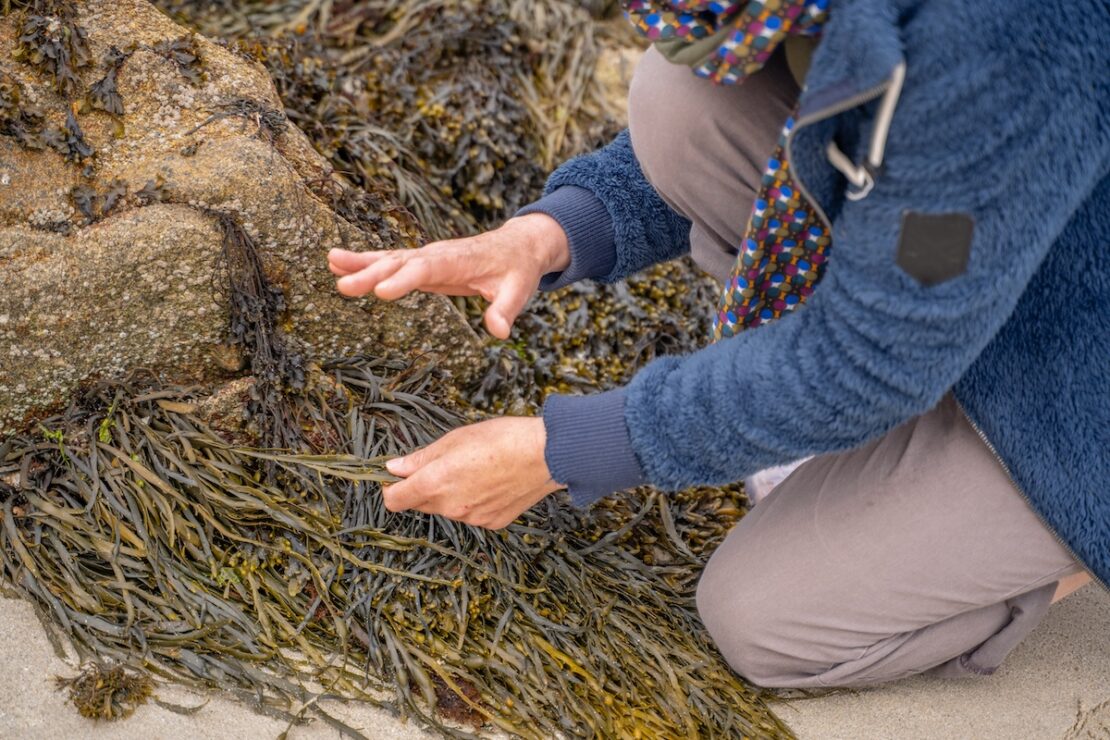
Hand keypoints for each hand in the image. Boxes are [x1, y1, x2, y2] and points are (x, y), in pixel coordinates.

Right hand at [329, 214, 569, 338]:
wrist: (518, 246)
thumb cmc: (518, 269)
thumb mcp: (519, 290)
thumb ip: (506, 310)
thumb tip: (499, 332)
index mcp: (459, 260)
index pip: (428, 269)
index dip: (404, 280)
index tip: (381, 292)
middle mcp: (437, 254)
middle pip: (400, 263)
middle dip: (372, 273)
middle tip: (343, 287)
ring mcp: (427, 257)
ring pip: (390, 258)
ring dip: (360, 262)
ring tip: (330, 263)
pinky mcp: (421, 263)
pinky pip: (390, 262)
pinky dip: (365, 263)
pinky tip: (337, 264)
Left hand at [382, 417, 563, 528]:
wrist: (545, 455)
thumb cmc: (502, 439)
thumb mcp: (455, 439)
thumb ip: (421, 458)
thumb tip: (394, 468)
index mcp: (434, 483)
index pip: (394, 500)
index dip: (392, 488)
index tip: (398, 477)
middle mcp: (450, 507)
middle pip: (421, 503)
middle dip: (425, 487)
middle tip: (446, 465)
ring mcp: (472, 519)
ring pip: (448, 508)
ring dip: (451, 494)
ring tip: (476, 470)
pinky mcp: (492, 523)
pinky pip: (472, 514)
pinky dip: (474, 502)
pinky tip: (492, 483)